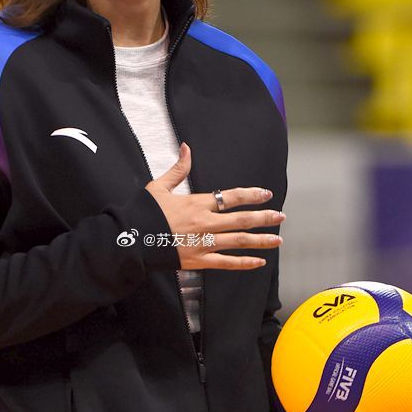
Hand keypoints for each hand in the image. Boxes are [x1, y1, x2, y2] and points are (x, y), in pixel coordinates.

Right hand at [145, 143, 284, 270]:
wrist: (131, 240)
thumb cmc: (143, 213)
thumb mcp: (158, 187)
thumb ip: (177, 169)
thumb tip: (186, 147)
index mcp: (197, 203)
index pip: (231, 196)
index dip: (251, 194)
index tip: (266, 193)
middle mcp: (205, 223)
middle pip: (241, 219)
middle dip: (264, 217)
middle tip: (281, 216)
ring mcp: (203, 243)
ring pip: (238, 241)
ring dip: (260, 240)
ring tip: (278, 239)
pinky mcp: (198, 260)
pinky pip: (226, 263)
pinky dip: (244, 263)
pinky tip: (259, 262)